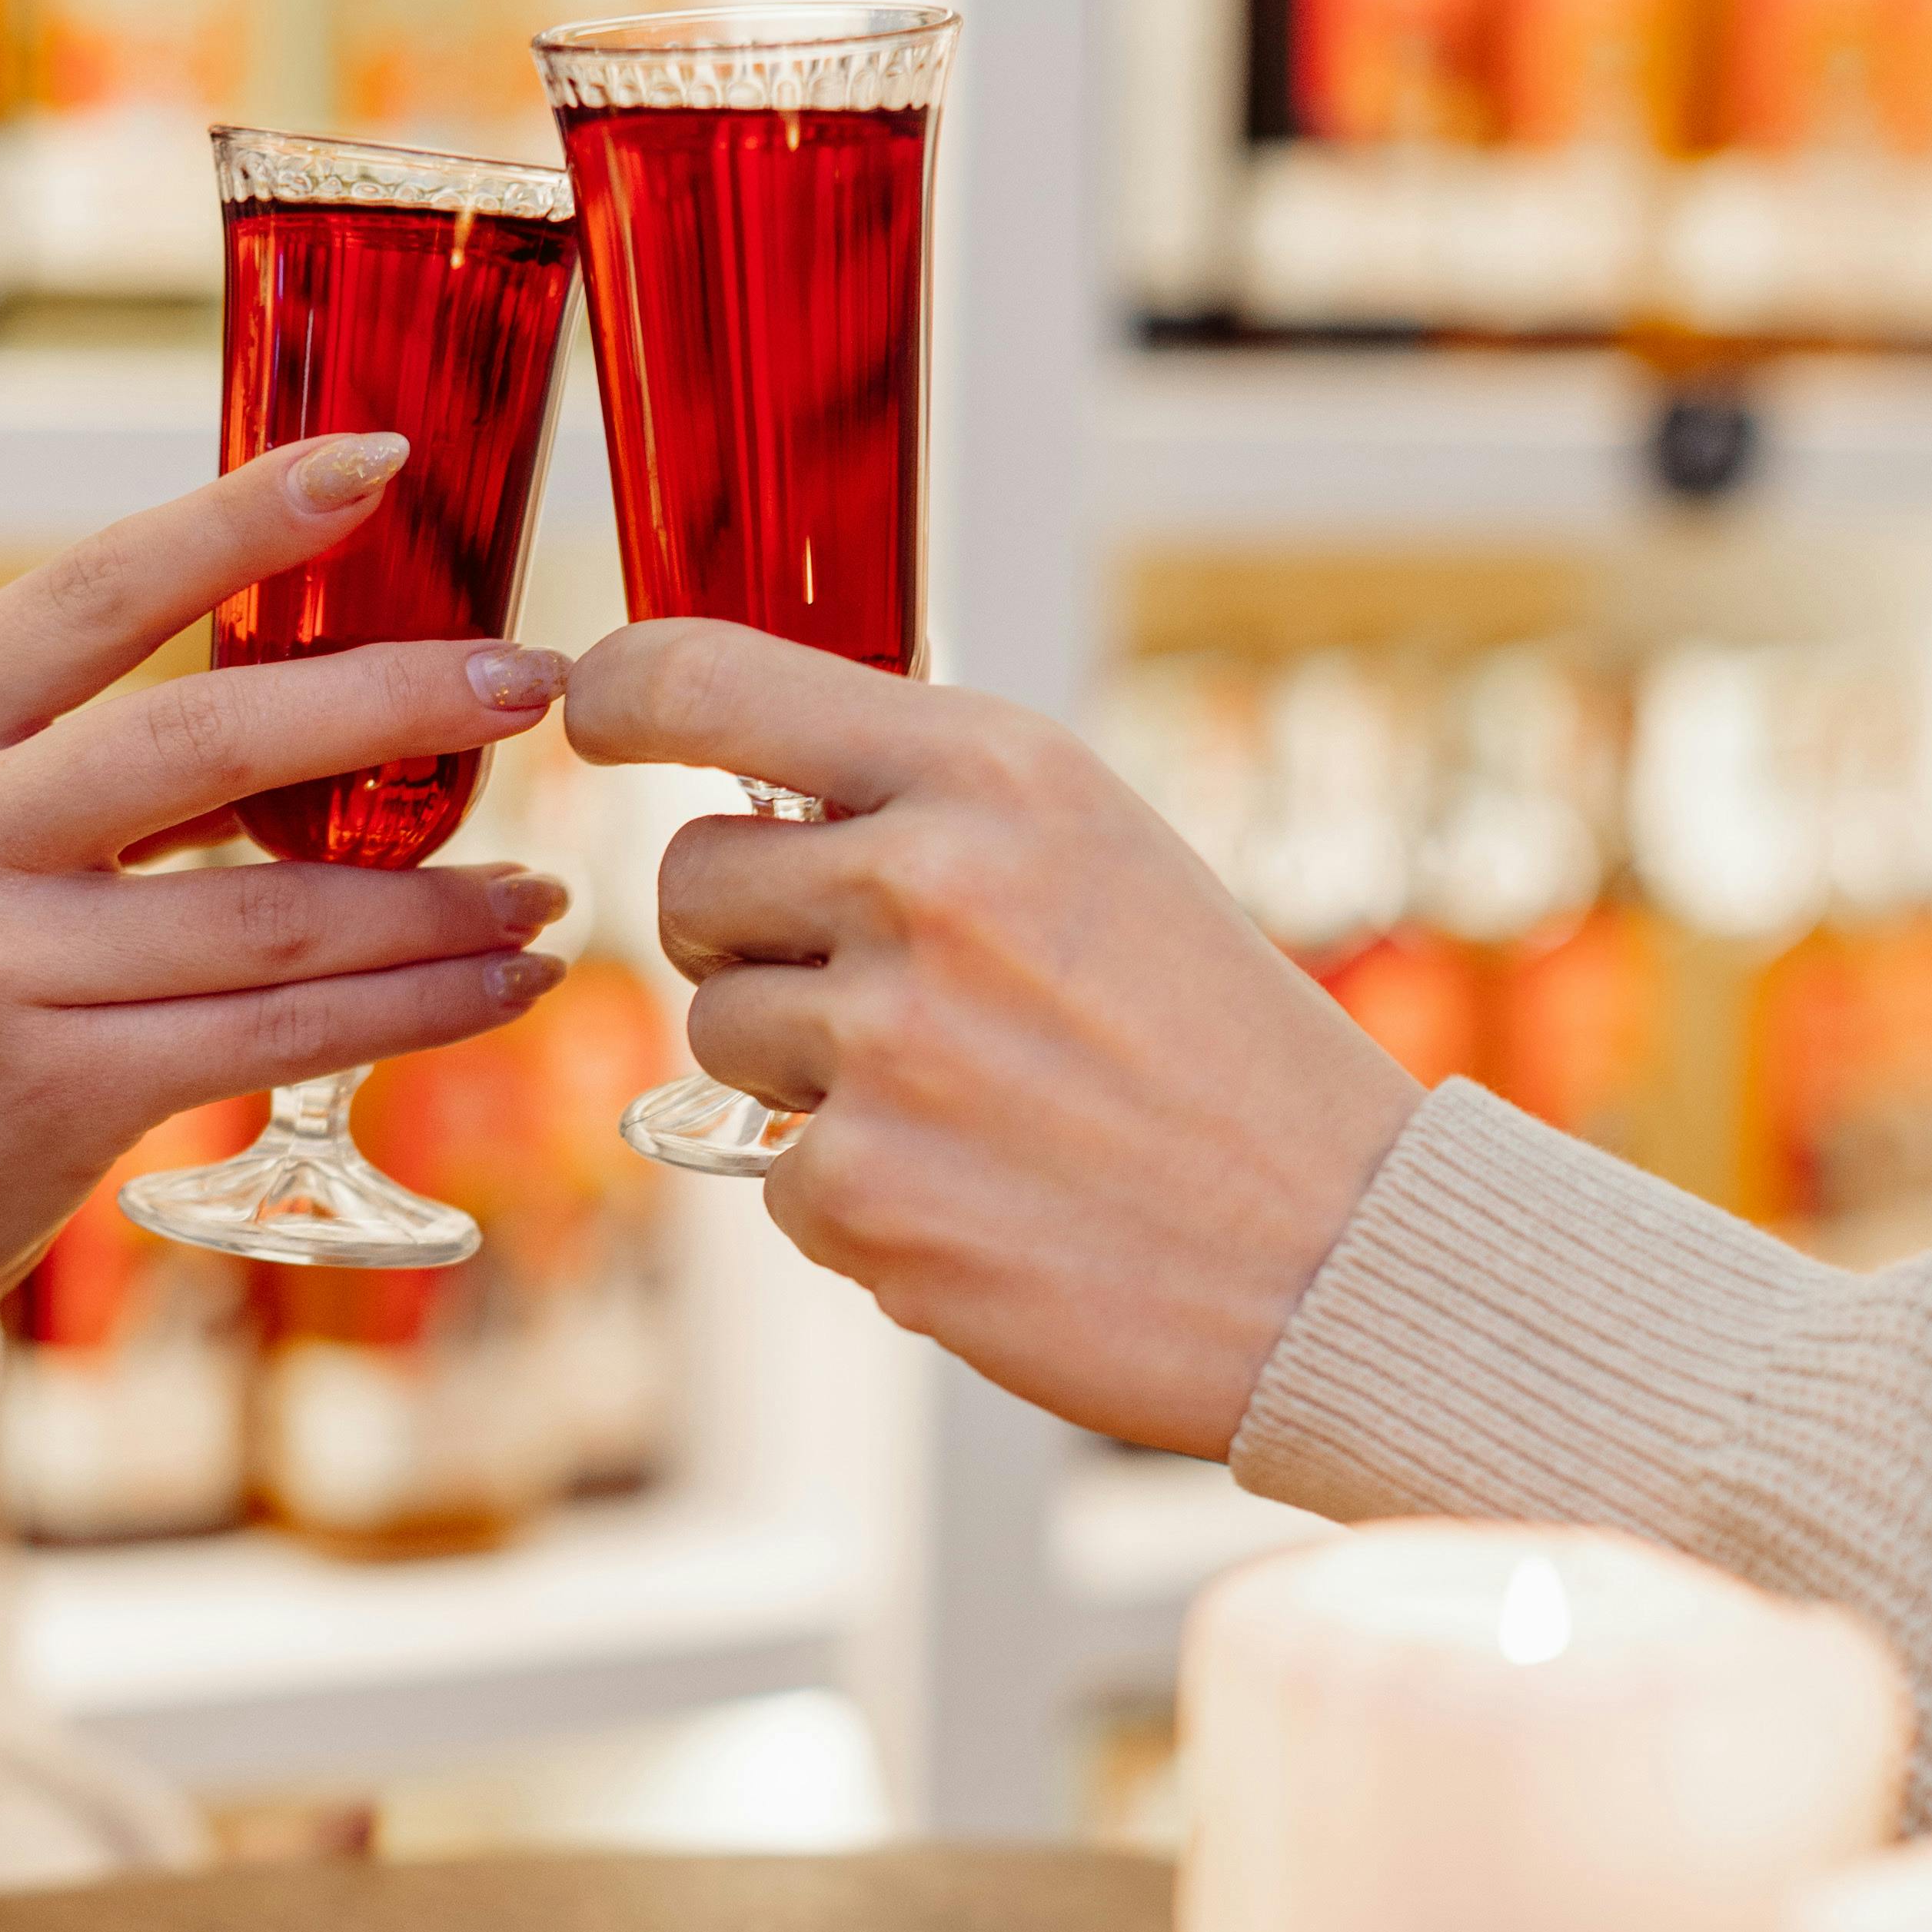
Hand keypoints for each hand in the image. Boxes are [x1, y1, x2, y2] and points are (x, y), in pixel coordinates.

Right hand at [0, 435, 571, 1369]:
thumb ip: (82, 747)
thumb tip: (325, 672)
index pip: (96, 588)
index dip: (242, 517)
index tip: (382, 460)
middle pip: (208, 739)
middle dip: (396, 704)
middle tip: (534, 682)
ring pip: (276, 916)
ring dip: (440, 900)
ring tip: (543, 889)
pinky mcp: (59, 1093)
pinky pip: (285, 1037)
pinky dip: (417, 1010)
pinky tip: (502, 986)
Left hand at [564, 622, 1419, 1457]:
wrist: (1338, 1251)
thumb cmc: (1216, 1047)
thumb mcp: (1097, 854)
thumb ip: (928, 805)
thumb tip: (742, 777)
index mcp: (993, 773)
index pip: (711, 681)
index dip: (621, 689)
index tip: (593, 710)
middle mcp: (925, 886)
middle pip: (689, 880)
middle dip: (752, 933)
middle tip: (888, 989)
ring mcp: (884, 1048)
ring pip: (715, 1030)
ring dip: (801, 1071)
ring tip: (968, 1101)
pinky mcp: (860, 1193)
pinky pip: (771, 1172)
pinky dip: (855, 1192)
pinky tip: (982, 1196)